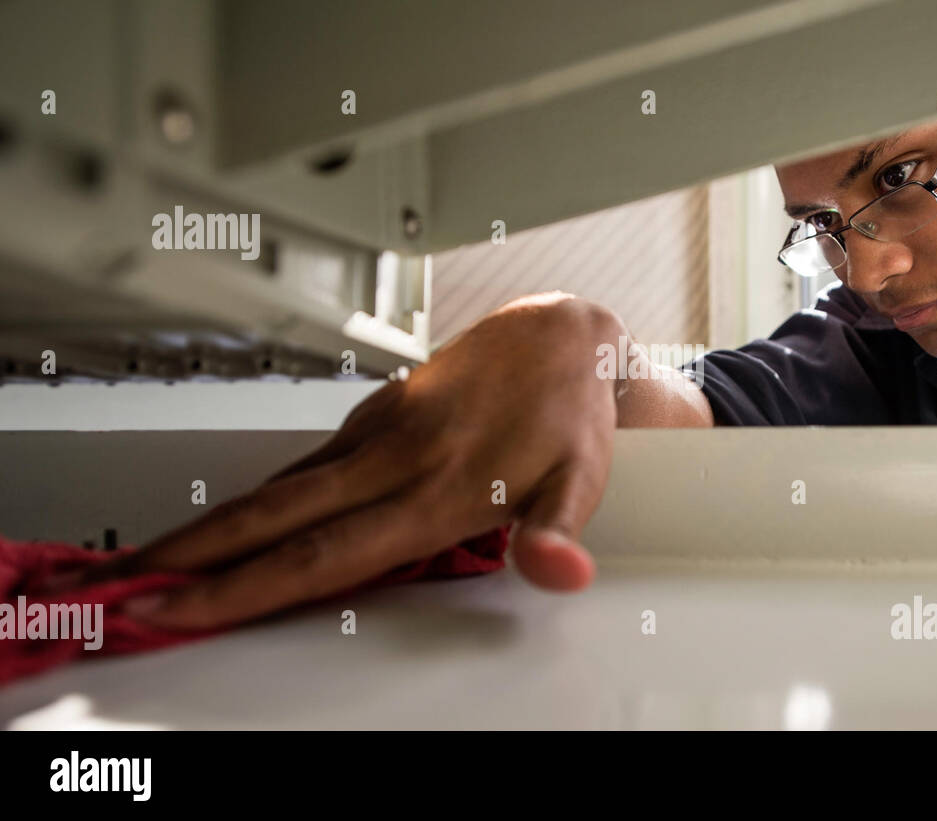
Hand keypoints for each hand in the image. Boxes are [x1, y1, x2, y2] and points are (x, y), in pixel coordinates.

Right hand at [52, 294, 622, 629]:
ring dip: (206, 530)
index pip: (320, 555)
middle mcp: (392, 461)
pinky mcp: (373, 414)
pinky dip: (250, 500)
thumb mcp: (582, 479)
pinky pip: (298, 466)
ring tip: (147, 562)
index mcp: (434, 490)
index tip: (179, 609)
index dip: (243, 588)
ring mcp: (376, 434)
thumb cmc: (568, 412)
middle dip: (187, 560)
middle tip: (115, 590)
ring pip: (275, 489)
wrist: (560, 337)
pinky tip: (226, 523)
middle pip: (271, 519)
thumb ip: (556, 533)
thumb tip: (557, 573)